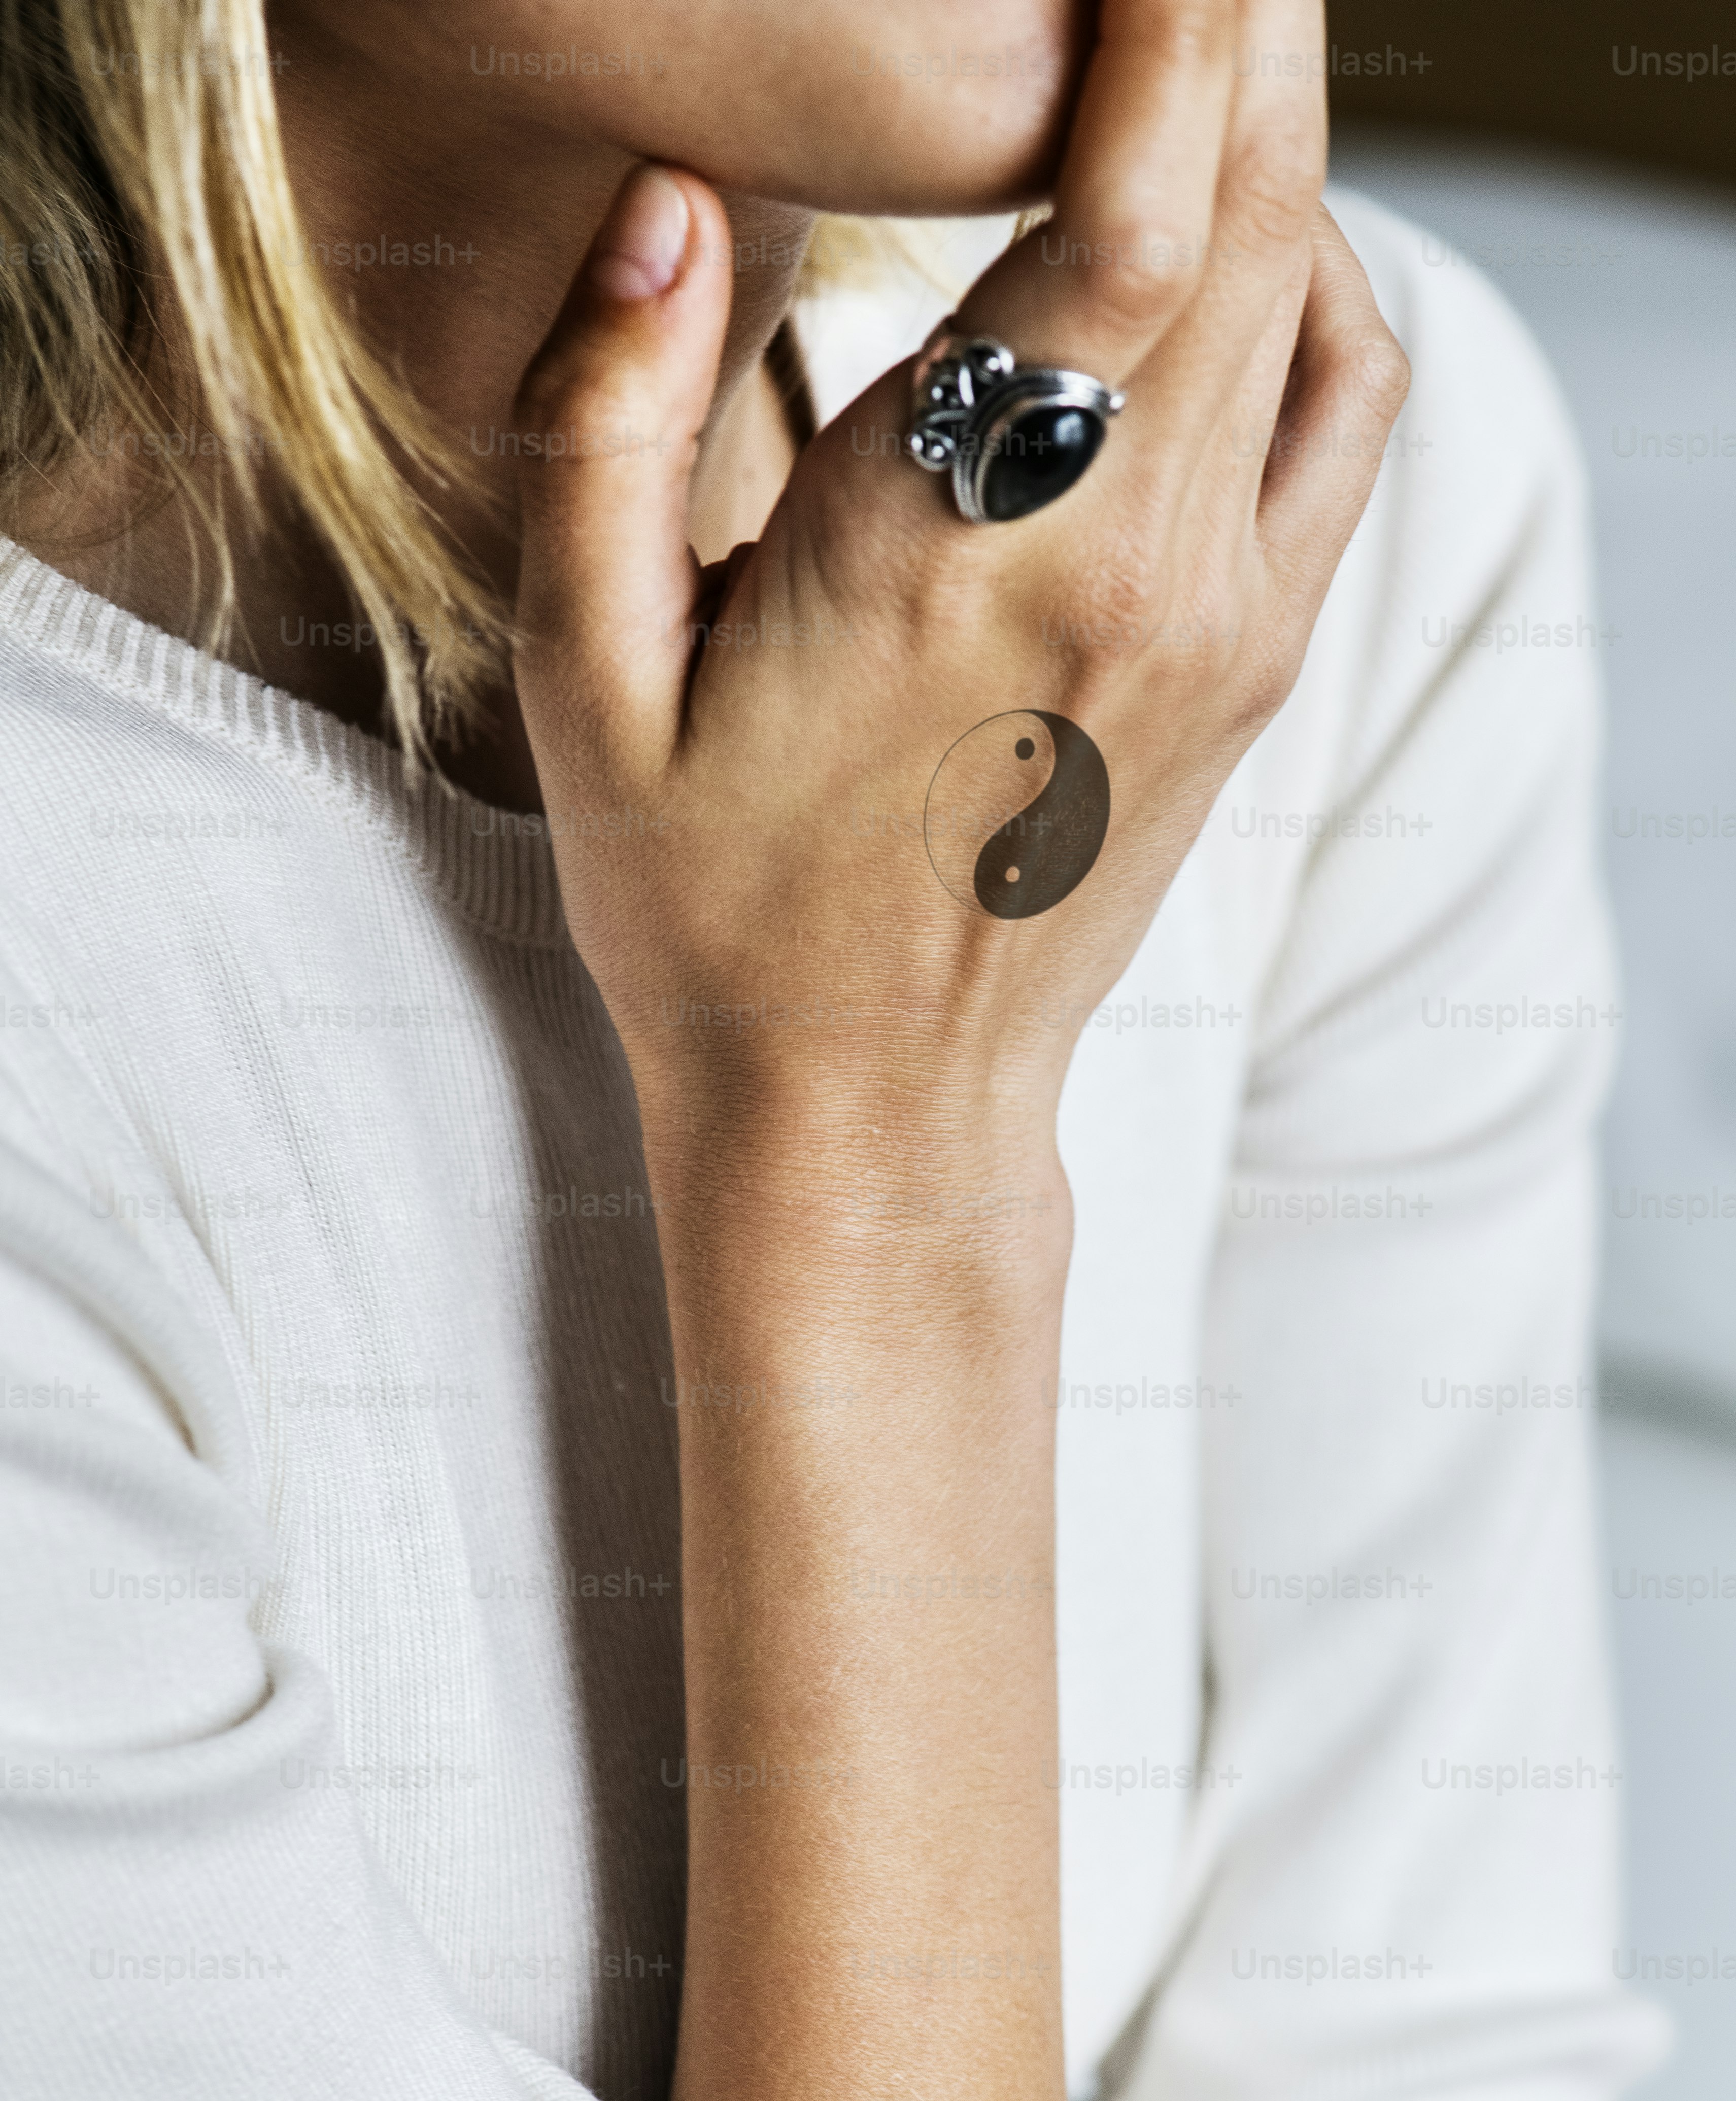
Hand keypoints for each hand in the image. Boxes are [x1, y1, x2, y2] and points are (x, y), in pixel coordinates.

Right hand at [509, 0, 1406, 1187]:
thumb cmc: (711, 914)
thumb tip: (673, 196)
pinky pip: (1343, 409)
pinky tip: (1227, 237)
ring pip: (1316, 288)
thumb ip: (610, 421)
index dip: (1171, 21)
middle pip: (1257, 204)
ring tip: (1194, 36)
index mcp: (943, 552)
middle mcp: (1125, 568)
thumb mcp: (585, 685)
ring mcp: (1221, 618)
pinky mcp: (1260, 660)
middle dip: (1232, 20)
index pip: (1132, 211)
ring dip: (1276, 130)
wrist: (871, 1116)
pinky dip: (1314, 276)